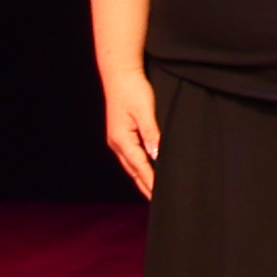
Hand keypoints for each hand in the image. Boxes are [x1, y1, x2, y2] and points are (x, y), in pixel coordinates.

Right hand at [102, 68, 160, 201]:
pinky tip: (144, 170)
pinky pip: (130, 156)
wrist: (119, 74)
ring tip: (152, 191)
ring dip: (141, 178)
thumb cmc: (133, 89)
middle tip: (158, 202)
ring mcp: (116, 139)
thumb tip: (156, 155)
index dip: (151, 181)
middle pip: (133, 170)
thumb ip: (151, 132)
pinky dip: (138, 167)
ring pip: (130, 165)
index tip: (160, 196)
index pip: (140, 166)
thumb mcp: (145, 110)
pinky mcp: (119, 133)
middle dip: (145, 185)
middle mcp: (116, 142)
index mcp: (122, 139)